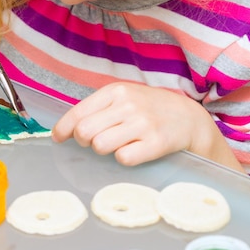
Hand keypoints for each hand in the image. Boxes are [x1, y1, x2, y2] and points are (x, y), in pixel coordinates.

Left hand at [51, 82, 228, 166]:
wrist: (190, 119)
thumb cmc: (149, 110)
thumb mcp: (124, 99)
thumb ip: (97, 110)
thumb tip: (65, 130)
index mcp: (115, 91)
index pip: (78, 113)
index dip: (63, 129)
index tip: (58, 138)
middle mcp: (128, 104)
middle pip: (84, 132)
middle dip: (83, 141)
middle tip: (94, 142)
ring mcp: (143, 123)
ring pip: (100, 146)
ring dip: (103, 150)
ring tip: (115, 145)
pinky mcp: (156, 142)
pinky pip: (123, 158)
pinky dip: (124, 158)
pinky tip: (133, 151)